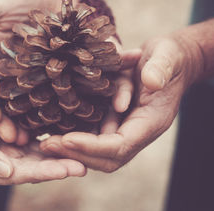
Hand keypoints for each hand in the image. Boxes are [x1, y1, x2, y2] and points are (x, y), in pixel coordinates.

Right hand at [0, 98, 85, 183]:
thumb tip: (5, 172)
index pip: (20, 174)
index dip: (42, 173)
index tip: (65, 171)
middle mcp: (2, 164)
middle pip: (33, 168)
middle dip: (57, 168)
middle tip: (82, 167)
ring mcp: (9, 152)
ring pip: (37, 157)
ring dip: (58, 157)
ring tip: (81, 157)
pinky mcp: (13, 139)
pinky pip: (34, 143)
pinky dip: (50, 144)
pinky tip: (66, 141)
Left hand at [40, 34, 202, 171]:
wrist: (169, 61)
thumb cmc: (168, 57)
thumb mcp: (167, 56)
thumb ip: (160, 68)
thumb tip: (151, 81)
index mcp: (151, 122)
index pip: (121, 146)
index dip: (93, 146)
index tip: (67, 140)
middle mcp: (137, 131)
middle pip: (108, 158)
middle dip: (78, 154)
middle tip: (47, 145)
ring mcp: (126, 128)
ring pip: (99, 151)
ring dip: (73, 150)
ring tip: (45, 142)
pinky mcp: (115, 120)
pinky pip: (94, 136)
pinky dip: (75, 138)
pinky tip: (52, 130)